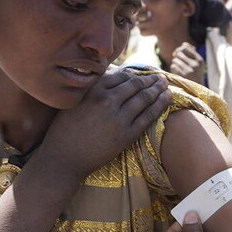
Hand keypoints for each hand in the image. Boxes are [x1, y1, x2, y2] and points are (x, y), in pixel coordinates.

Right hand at [38, 71, 170, 178]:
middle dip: (150, 79)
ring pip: (145, 98)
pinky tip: (167, 98)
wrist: (63, 158)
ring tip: (165, 84)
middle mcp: (106, 101)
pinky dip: (160, 105)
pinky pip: (148, 116)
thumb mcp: (76, 101)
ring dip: (158, 89)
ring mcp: (118, 118)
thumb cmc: (67, 129)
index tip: (144, 73)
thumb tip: (115, 75)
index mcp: (93, 90)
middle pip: (136, 85)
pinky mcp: (126, 135)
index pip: (122, 75)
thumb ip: (94, 88)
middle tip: (160, 77)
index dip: (136, 73)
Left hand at [170, 42, 205, 83]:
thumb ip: (191, 52)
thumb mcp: (197, 63)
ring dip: (174, 63)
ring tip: (178, 67)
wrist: (197, 89)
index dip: (179, 49)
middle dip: (176, 56)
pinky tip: (177, 71)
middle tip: (177, 60)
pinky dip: (173, 68)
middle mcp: (196, 64)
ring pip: (175, 60)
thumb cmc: (196, 73)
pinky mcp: (183, 76)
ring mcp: (189, 70)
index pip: (185, 48)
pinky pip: (173, 66)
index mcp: (200, 60)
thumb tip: (184, 43)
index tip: (177, 53)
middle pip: (179, 53)